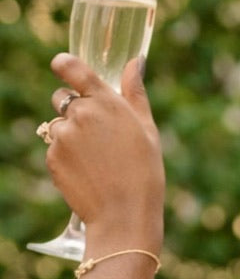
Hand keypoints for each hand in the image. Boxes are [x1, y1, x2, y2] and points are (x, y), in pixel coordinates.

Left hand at [42, 54, 163, 254]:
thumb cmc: (144, 174)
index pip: (71, 67)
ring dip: (70, 137)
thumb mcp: (148, 131)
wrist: (124, 216)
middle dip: (73, 110)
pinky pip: (55, 150)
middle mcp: (80, 114)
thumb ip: (135, 93)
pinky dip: (67, 159)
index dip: (63, 64)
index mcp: (105, 101)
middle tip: (95, 136)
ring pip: (57, 126)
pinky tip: (88, 175)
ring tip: (95, 162)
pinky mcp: (53, 158)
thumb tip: (136, 62)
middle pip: (61, 98)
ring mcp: (63, 136)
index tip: (61, 66)